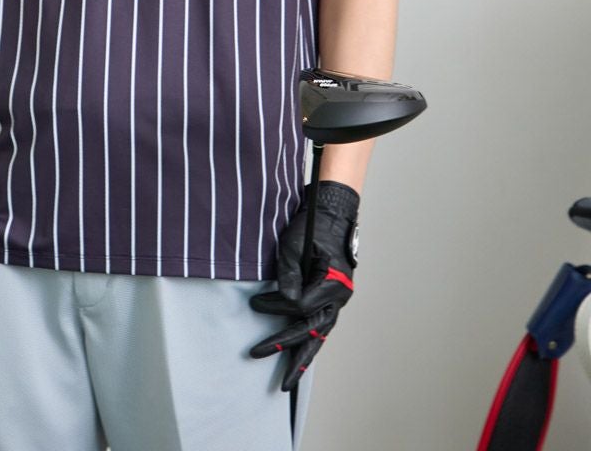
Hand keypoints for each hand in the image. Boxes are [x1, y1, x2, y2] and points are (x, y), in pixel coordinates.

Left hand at [247, 181, 359, 390]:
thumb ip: (289, 272)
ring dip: (302, 357)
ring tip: (287, 380)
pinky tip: (297, 356)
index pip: (302, 307)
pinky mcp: (331, 299)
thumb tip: (284, 301)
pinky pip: (320, 326)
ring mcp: (337, 300)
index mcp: (334, 282)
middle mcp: (340, 296)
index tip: (254, 303)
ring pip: (320, 335)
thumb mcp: (295, 243)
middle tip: (262, 359)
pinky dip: (308, 342)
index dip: (276, 308)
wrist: (333, 214)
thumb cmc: (314, 226)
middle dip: (289, 350)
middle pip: (313, 331)